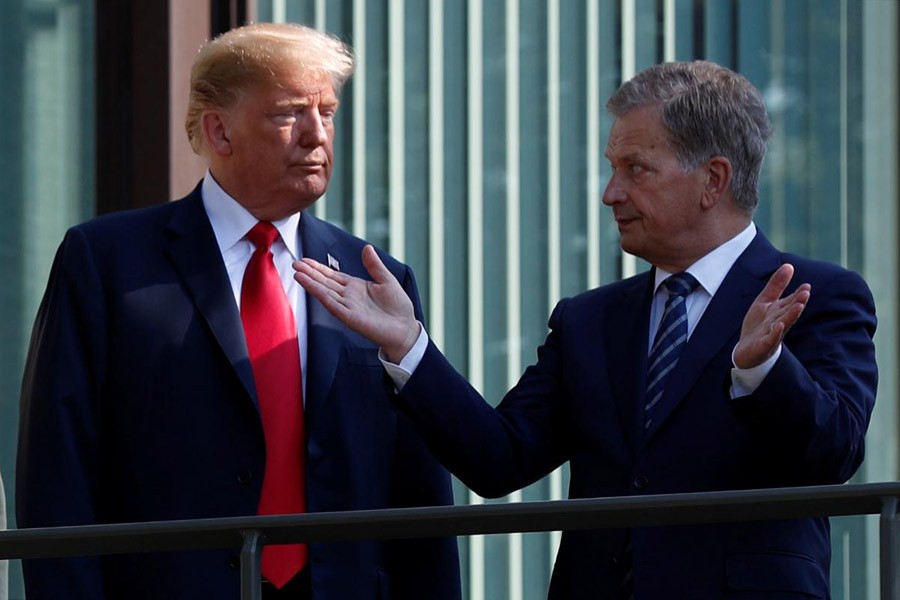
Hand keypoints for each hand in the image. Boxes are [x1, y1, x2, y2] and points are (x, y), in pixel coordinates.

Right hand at [293, 245, 419, 362]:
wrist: (406, 329)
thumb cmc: (398, 307)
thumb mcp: (387, 280)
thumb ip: (374, 265)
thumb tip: (367, 247)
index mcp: (356, 287)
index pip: (332, 276)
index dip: (318, 268)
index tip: (304, 261)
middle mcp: (348, 297)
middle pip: (325, 282)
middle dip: (310, 273)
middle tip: (295, 263)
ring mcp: (348, 307)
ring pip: (325, 292)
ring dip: (311, 283)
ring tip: (297, 273)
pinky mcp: (350, 317)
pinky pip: (333, 305)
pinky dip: (321, 295)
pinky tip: (311, 287)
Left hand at [733, 263, 810, 368]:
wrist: (746, 352)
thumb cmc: (759, 325)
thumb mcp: (765, 302)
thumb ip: (776, 286)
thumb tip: (789, 265)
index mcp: (779, 312)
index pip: (791, 302)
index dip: (798, 294)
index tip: (806, 286)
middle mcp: (778, 323)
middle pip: (789, 312)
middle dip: (797, 303)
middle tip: (806, 293)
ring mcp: (771, 335)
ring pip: (783, 325)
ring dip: (791, 316)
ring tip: (799, 306)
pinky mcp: (762, 346)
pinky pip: (769, 340)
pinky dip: (774, 333)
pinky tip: (778, 326)